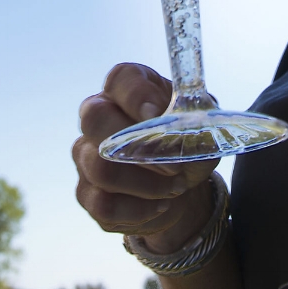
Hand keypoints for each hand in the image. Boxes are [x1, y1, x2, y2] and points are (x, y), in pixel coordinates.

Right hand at [73, 64, 218, 252]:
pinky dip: (139, 210)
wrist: (181, 183)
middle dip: (137, 145)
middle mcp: (98, 115)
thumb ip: (195, 120)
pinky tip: (161, 204)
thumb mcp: (200, 126)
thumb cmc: (185, 142)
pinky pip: (104, 205)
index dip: (136, 95)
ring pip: (100, 168)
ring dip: (146, 184)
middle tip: (174, 164)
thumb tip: (186, 129)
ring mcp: (86, 154)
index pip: (121, 78)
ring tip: (177, 186)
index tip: (157, 114)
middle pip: (94, 119)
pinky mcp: (87, 192)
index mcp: (127, 88)